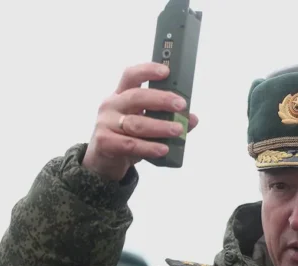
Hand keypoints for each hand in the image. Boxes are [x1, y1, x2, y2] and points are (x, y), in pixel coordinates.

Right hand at [83, 62, 199, 180]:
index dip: (148, 71)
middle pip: (136, 97)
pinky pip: (130, 144)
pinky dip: (149, 147)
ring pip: (136, 123)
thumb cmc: (128, 138)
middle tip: (181, 105)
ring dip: (160, 127)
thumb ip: (168, 120)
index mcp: (121, 95)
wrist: (105, 162)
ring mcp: (105, 123)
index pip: (131, 76)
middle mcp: (111, 105)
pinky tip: (164, 149)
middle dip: (161, 100)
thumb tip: (193, 119)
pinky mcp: (104, 142)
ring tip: (179, 130)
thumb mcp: (147, 125)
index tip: (166, 72)